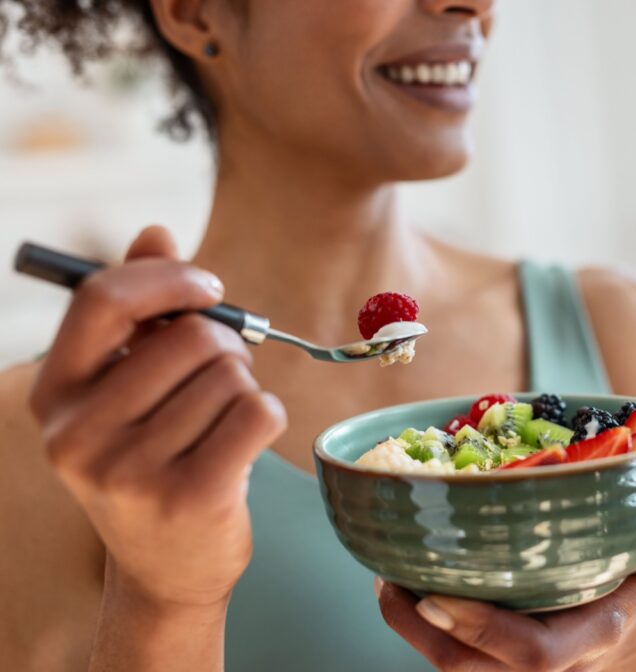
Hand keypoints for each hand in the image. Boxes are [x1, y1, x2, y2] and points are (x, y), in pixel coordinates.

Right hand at [29, 226, 286, 609]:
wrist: (168, 568)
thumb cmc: (154, 460)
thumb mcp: (128, 390)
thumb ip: (138, 312)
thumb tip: (157, 232)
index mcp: (56, 395)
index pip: (104, 300)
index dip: (168, 278)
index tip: (207, 288)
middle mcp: (79, 434)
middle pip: (190, 337)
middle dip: (225, 348)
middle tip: (220, 381)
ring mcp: (130, 472)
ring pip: (230, 376)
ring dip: (243, 389)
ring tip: (220, 424)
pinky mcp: (189, 497)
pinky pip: (258, 412)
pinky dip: (268, 417)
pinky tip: (245, 444)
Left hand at [377, 530, 635, 671]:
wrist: (615, 614)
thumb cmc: (631, 576)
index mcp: (589, 636)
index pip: (533, 654)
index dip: (482, 630)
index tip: (437, 594)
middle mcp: (546, 657)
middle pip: (471, 667)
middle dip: (423, 632)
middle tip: (391, 581)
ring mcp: (512, 660)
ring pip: (450, 664)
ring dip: (408, 626)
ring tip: (388, 578)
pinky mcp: (488, 651)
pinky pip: (445, 649)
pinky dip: (416, 621)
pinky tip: (400, 579)